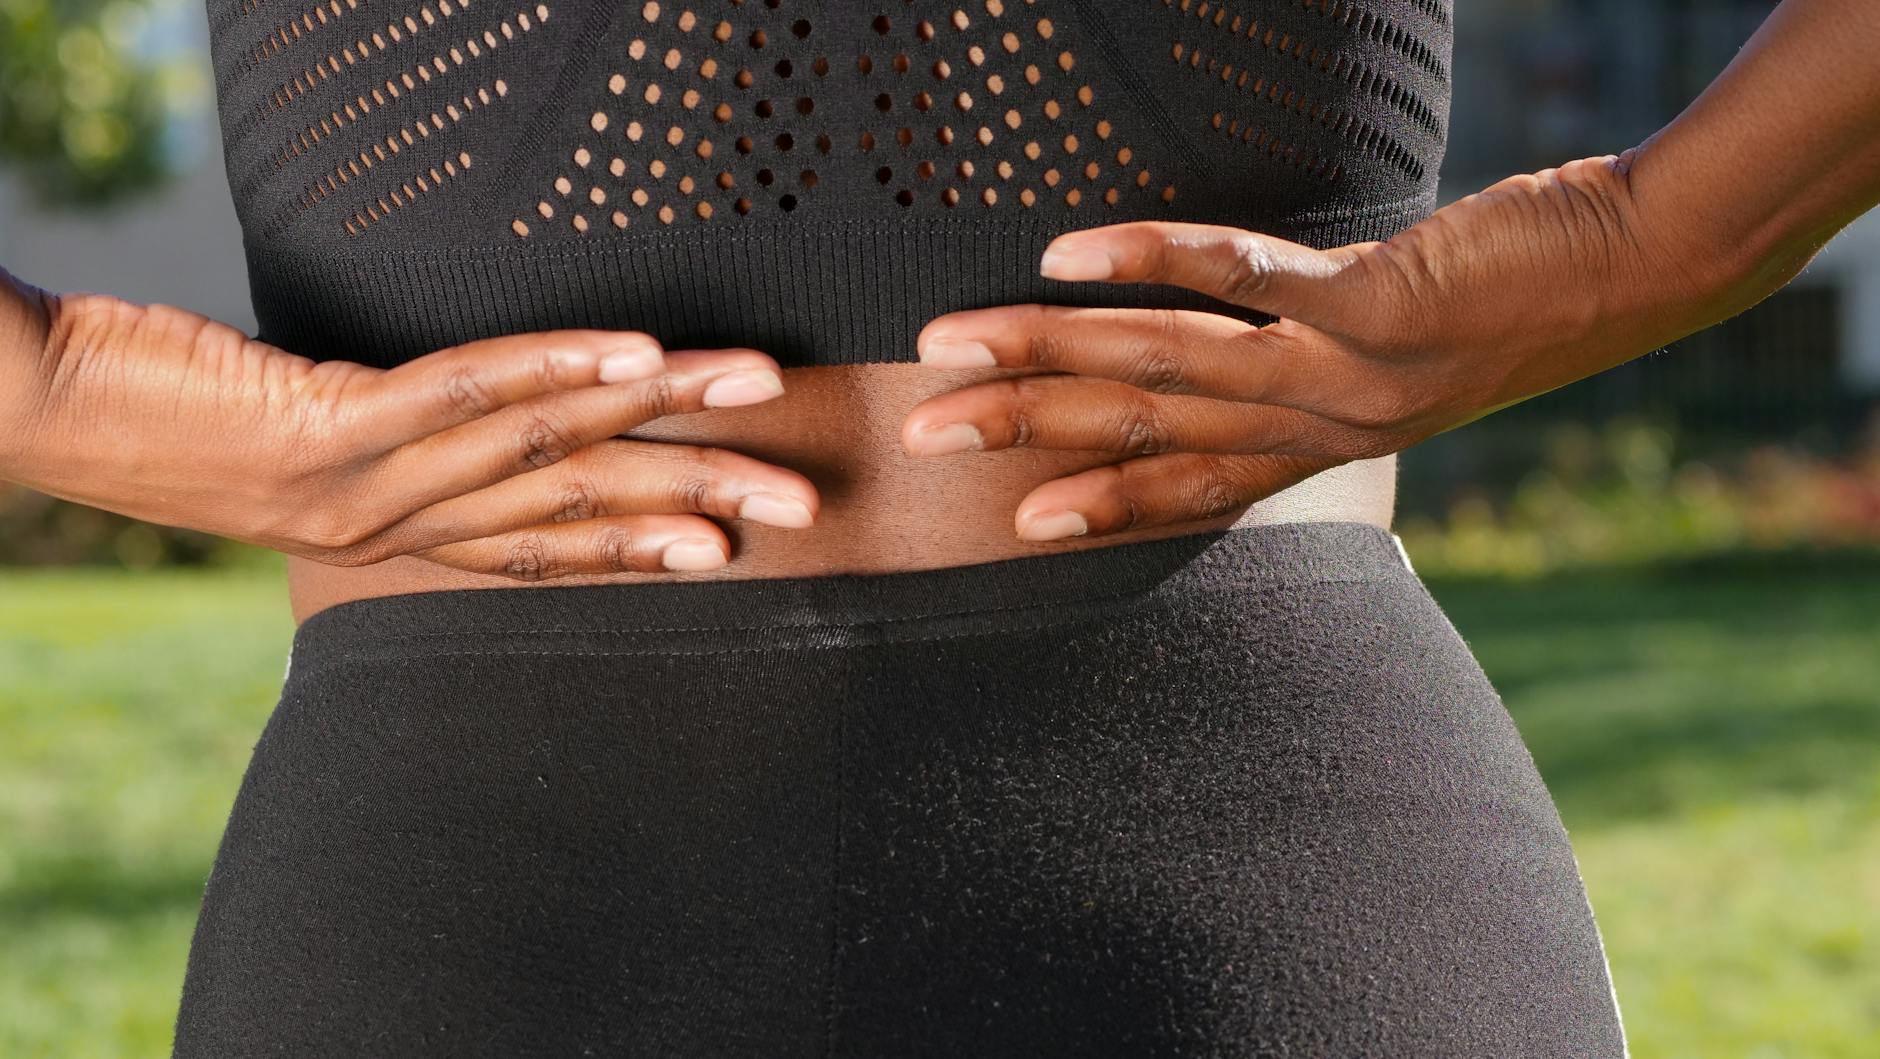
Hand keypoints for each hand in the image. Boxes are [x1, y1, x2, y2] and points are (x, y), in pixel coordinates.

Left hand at [0, 279, 818, 576]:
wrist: (46, 412)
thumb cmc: (168, 412)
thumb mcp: (299, 443)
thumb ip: (393, 444)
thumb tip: (479, 416)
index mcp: (393, 535)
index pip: (544, 546)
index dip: (644, 544)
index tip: (731, 544)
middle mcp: (392, 525)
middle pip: (571, 511)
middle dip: (693, 502)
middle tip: (796, 502)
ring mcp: (365, 480)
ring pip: (542, 452)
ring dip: (660, 418)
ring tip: (751, 392)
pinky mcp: (328, 419)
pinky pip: (465, 396)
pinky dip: (560, 374)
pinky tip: (636, 356)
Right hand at [901, 152, 1742, 540]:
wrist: (1636, 271)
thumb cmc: (1507, 304)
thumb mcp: (1398, 362)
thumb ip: (1312, 369)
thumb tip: (1233, 348)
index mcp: (1321, 446)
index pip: (1186, 488)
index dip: (1095, 506)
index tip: (1009, 520)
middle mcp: (1319, 425)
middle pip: (1146, 433)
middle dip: (1025, 432)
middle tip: (923, 431)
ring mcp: (1341, 370)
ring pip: (1167, 368)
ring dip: (1047, 356)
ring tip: (952, 344)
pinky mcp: (1371, 301)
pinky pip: (1241, 278)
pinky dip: (1148, 260)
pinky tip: (1068, 253)